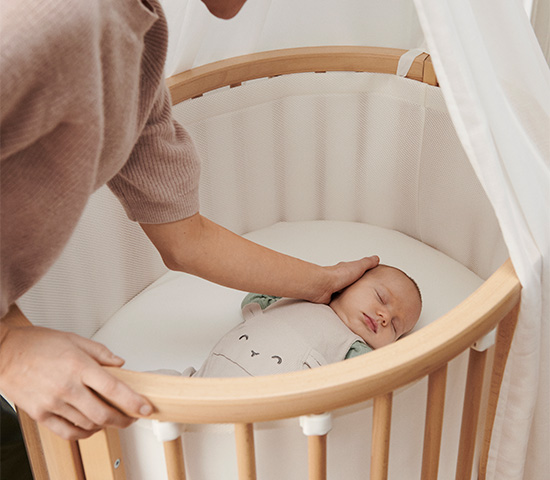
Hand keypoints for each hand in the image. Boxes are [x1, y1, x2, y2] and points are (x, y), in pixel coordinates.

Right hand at [0, 325, 152, 439]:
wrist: (3, 353)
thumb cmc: (36, 344)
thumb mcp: (74, 339)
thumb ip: (101, 352)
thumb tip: (120, 364)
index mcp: (79, 366)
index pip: (114, 389)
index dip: (133, 401)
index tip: (145, 408)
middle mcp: (67, 387)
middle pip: (103, 413)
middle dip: (123, 419)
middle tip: (132, 417)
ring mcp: (53, 403)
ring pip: (88, 424)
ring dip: (105, 425)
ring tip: (113, 418)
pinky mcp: (41, 414)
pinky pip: (68, 432)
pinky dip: (84, 433)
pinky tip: (91, 427)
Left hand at [311, 255, 379, 303]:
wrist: (323, 285)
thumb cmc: (338, 275)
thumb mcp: (358, 266)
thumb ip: (367, 263)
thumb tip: (375, 258)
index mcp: (346, 270)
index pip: (355, 271)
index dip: (362, 274)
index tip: (368, 278)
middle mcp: (339, 279)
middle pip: (349, 283)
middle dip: (355, 287)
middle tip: (364, 293)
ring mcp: (334, 289)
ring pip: (343, 293)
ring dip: (348, 296)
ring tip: (358, 303)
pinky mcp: (330, 298)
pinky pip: (337, 302)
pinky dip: (341, 305)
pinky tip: (347, 309)